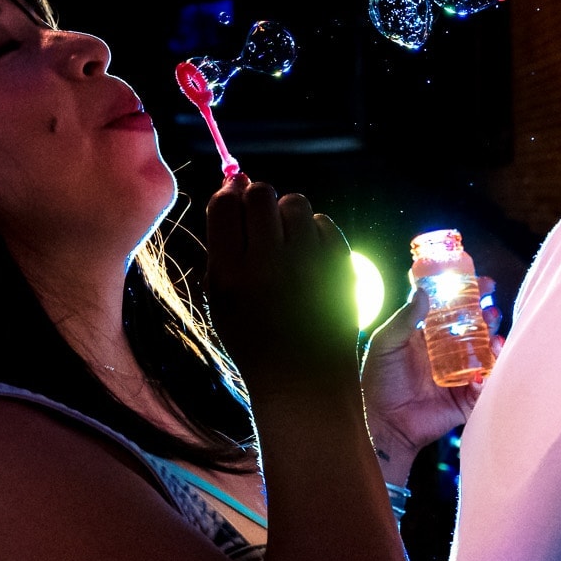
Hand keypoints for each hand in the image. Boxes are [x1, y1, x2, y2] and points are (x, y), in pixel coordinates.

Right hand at [204, 176, 358, 397]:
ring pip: (295, 202)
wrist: (303, 378)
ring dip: (287, 213)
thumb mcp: (221, 297)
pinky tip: (308, 255)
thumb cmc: (255, 335)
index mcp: (230, 274)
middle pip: (260, 194)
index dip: (228, 195)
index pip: (224, 205)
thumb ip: (223, 243)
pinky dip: (314, 232)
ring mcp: (309, 263)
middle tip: (261, 220)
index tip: (234, 198)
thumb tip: (234, 183)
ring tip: (286, 239)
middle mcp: (268, 264)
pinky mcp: (340, 265)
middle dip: (257, 199)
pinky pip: (323, 222)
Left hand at [361, 277, 502, 481]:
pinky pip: (485, 386)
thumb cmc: (378, 382)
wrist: (383, 423)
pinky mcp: (466, 399)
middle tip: (491, 309)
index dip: (469, 295)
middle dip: (488, 317)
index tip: (482, 283)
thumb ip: (403, 319)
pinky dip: (491, 376)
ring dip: (495, 342)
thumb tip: (422, 291)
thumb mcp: (385, 344)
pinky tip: (489, 366)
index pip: (453, 309)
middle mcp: (447, 353)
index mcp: (429, 336)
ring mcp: (459, 375)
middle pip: (475, 329)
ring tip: (495, 335)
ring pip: (485, 355)